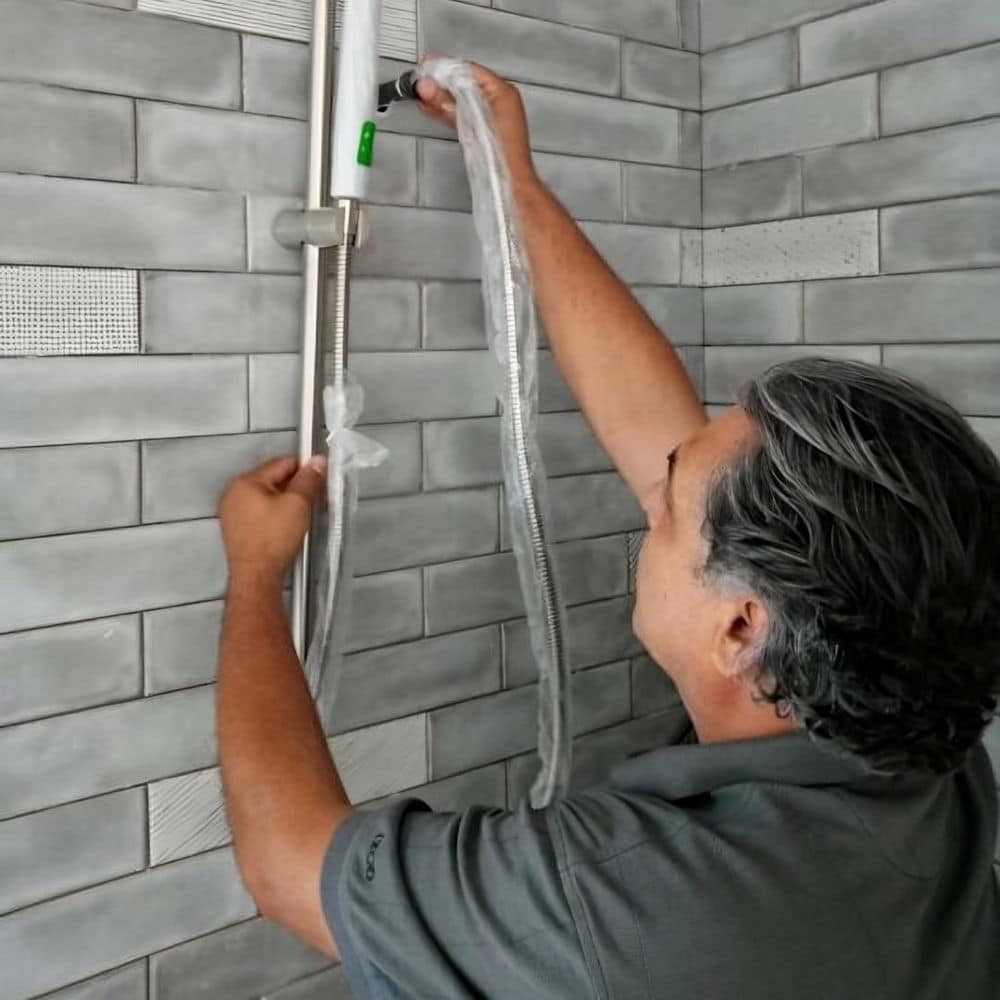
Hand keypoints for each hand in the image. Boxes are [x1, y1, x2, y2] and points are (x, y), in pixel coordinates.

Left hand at [219, 456, 326, 588]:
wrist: (257, 576)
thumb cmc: (273, 540)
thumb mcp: (298, 504)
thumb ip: (308, 479)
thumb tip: (317, 461)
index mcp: (246, 482)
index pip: (282, 463)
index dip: (305, 469)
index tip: (320, 479)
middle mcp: (234, 494)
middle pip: (273, 479)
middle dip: (295, 487)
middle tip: (313, 500)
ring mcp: (233, 513)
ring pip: (267, 497)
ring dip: (285, 502)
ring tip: (301, 516)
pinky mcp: (237, 530)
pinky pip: (260, 513)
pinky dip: (275, 516)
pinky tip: (286, 528)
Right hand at [415, 60, 536, 186]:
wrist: (509, 183)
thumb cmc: (499, 157)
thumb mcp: (469, 122)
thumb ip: (447, 103)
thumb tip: (427, 87)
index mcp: (502, 92)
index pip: (468, 70)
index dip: (444, 68)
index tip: (425, 67)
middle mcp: (500, 100)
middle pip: (464, 83)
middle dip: (440, 82)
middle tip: (419, 81)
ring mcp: (493, 114)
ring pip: (462, 98)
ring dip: (441, 96)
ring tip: (422, 93)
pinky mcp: (486, 129)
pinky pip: (464, 112)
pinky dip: (448, 109)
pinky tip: (432, 107)